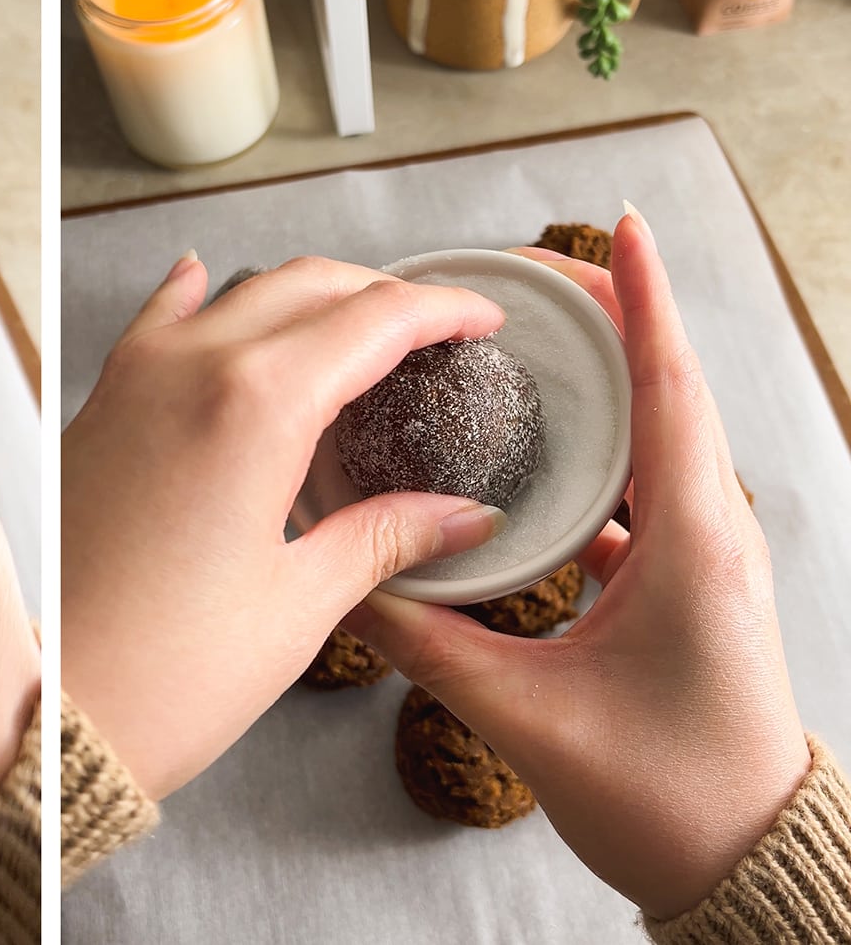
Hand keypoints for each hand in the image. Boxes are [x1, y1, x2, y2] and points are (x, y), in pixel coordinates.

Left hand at [61, 254, 507, 799]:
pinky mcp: (99, 408)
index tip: (486, 320)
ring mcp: (134, 379)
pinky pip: (159, 320)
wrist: (49, 710)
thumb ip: (386, 537)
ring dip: (308, 296)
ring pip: (240, 294)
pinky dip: (202, 298)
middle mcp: (191, 367)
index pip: (376, 319)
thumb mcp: (300, 604)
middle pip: (311, 287)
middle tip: (436, 330)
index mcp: (257, 404)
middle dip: (385, 295)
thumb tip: (466, 515)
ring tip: (356, 328)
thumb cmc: (167, 672)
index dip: (443, 310)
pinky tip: (211, 283)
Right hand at [347, 209, 810, 918]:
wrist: (743, 864)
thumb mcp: (526, 717)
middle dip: (611, 318)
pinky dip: (599, 448)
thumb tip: (344, 583)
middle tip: (533, 273)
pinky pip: (644, 489)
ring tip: (535, 339)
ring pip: (658, 436)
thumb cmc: (664, 797)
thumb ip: (428, 644)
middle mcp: (711, 533)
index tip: (623, 224)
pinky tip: (543, 448)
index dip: (643, 300)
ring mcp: (705, 556)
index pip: (668, 389)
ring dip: (608, 377)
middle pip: (665, 391)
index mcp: (692, 544)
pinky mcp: (686, 583)